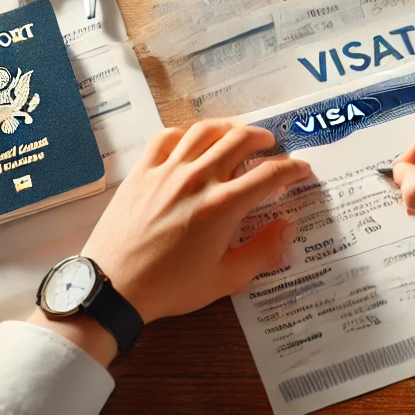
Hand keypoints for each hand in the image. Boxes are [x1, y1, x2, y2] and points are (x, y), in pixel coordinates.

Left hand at [30, 121, 309, 362]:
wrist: (113, 286)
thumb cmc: (171, 286)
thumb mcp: (225, 279)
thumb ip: (263, 252)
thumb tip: (289, 228)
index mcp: (223, 204)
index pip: (270, 174)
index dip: (292, 168)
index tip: (301, 169)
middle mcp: (199, 177)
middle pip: (241, 139)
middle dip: (264, 138)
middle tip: (272, 146)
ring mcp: (168, 169)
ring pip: (206, 130)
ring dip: (229, 128)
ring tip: (239, 134)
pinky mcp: (143, 169)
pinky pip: (168, 136)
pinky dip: (187, 133)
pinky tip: (193, 142)